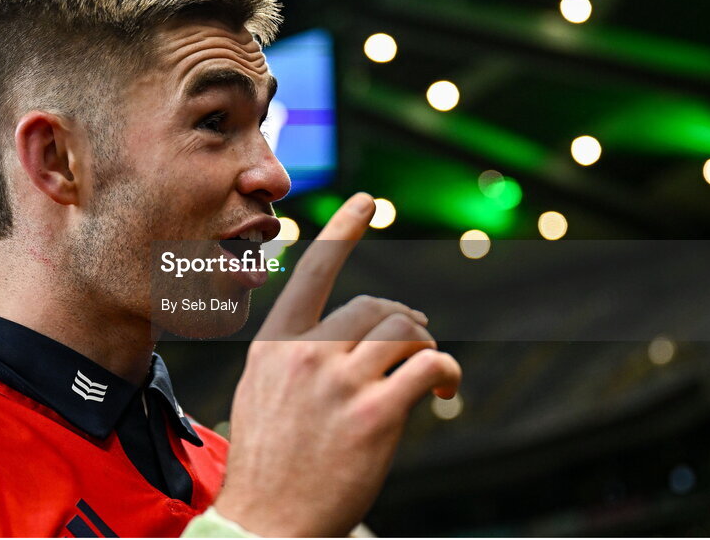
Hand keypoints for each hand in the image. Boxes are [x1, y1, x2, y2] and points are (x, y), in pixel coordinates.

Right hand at [214, 193, 461, 536]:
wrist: (265, 522)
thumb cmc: (267, 462)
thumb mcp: (262, 392)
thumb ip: (297, 356)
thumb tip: (350, 336)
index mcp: (275, 344)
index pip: (312, 272)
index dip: (343, 231)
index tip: (369, 201)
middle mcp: (306, 354)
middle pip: (375, 305)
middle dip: (405, 321)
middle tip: (421, 340)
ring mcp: (340, 382)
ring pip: (406, 331)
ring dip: (426, 347)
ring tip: (435, 374)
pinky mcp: (375, 414)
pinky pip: (429, 367)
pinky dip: (447, 373)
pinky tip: (446, 391)